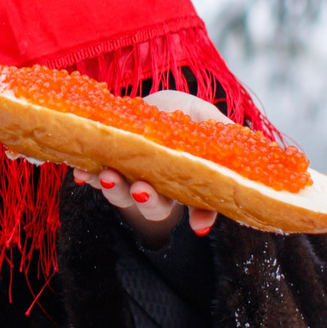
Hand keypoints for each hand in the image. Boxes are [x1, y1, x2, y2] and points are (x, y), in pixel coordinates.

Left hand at [70, 90, 223, 248]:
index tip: (197, 224)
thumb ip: (220, 130)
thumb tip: (245, 146)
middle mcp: (157, 187)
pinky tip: (81, 171)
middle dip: (148, 201)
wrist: (142, 103)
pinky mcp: (102, 169)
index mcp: (184, 179)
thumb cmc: (178, 112)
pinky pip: (93, 177)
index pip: (197, 205)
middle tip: (142, 190)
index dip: (201, 215)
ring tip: (108, 175)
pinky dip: (87, 175)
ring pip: (122, 195)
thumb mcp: (202, 114)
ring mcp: (128, 181)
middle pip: (155, 207)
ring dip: (114, 189)